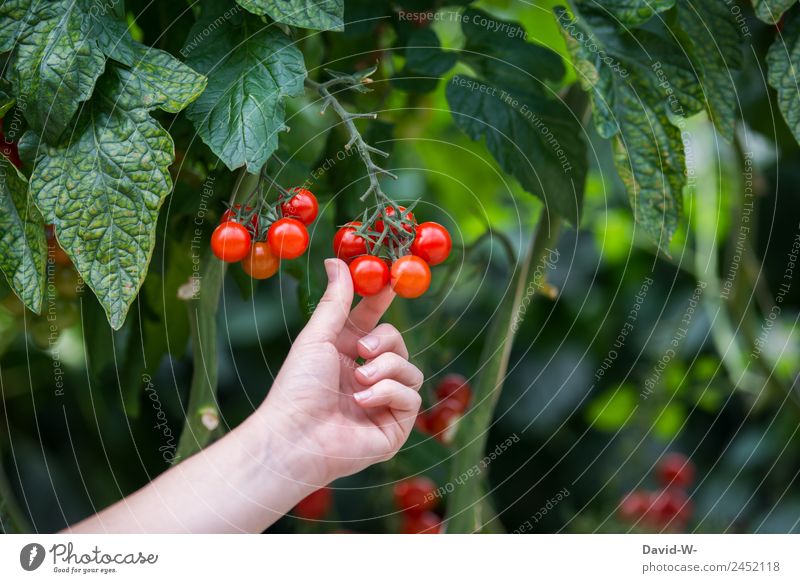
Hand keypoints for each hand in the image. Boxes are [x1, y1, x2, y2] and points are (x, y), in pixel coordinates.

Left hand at [258, 258, 423, 485]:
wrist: (294, 436)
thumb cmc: (297, 388)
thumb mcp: (317, 336)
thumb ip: (335, 300)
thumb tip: (337, 260)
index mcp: (346, 355)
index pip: (373, 322)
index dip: (382, 302)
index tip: (390, 280)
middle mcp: (367, 377)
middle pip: (398, 343)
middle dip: (384, 341)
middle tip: (362, 349)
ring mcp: (383, 403)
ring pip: (410, 369)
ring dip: (385, 368)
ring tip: (358, 380)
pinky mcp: (394, 427)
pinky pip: (411, 396)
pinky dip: (387, 393)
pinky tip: (361, 402)